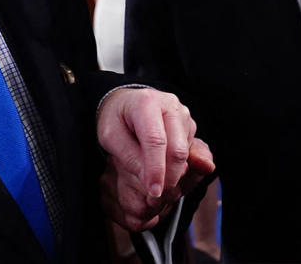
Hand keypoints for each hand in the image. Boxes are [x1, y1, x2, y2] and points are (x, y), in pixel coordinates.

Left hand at [97, 88, 214, 231]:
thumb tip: (150, 181)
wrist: (127, 103)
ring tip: (155, 185)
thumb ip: (129, 157)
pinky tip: (162, 171)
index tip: (153, 191)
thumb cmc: (117, 120)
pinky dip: (179, 167)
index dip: (156, 169)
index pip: (155, 141)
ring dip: (174, 175)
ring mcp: (183, 114)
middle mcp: (170, 105)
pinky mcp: (189, 125)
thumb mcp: (110, 137)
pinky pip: (190, 152)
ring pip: (186, 153)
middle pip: (177, 149)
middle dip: (170, 177)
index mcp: (146, 103)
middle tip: (156, 197)